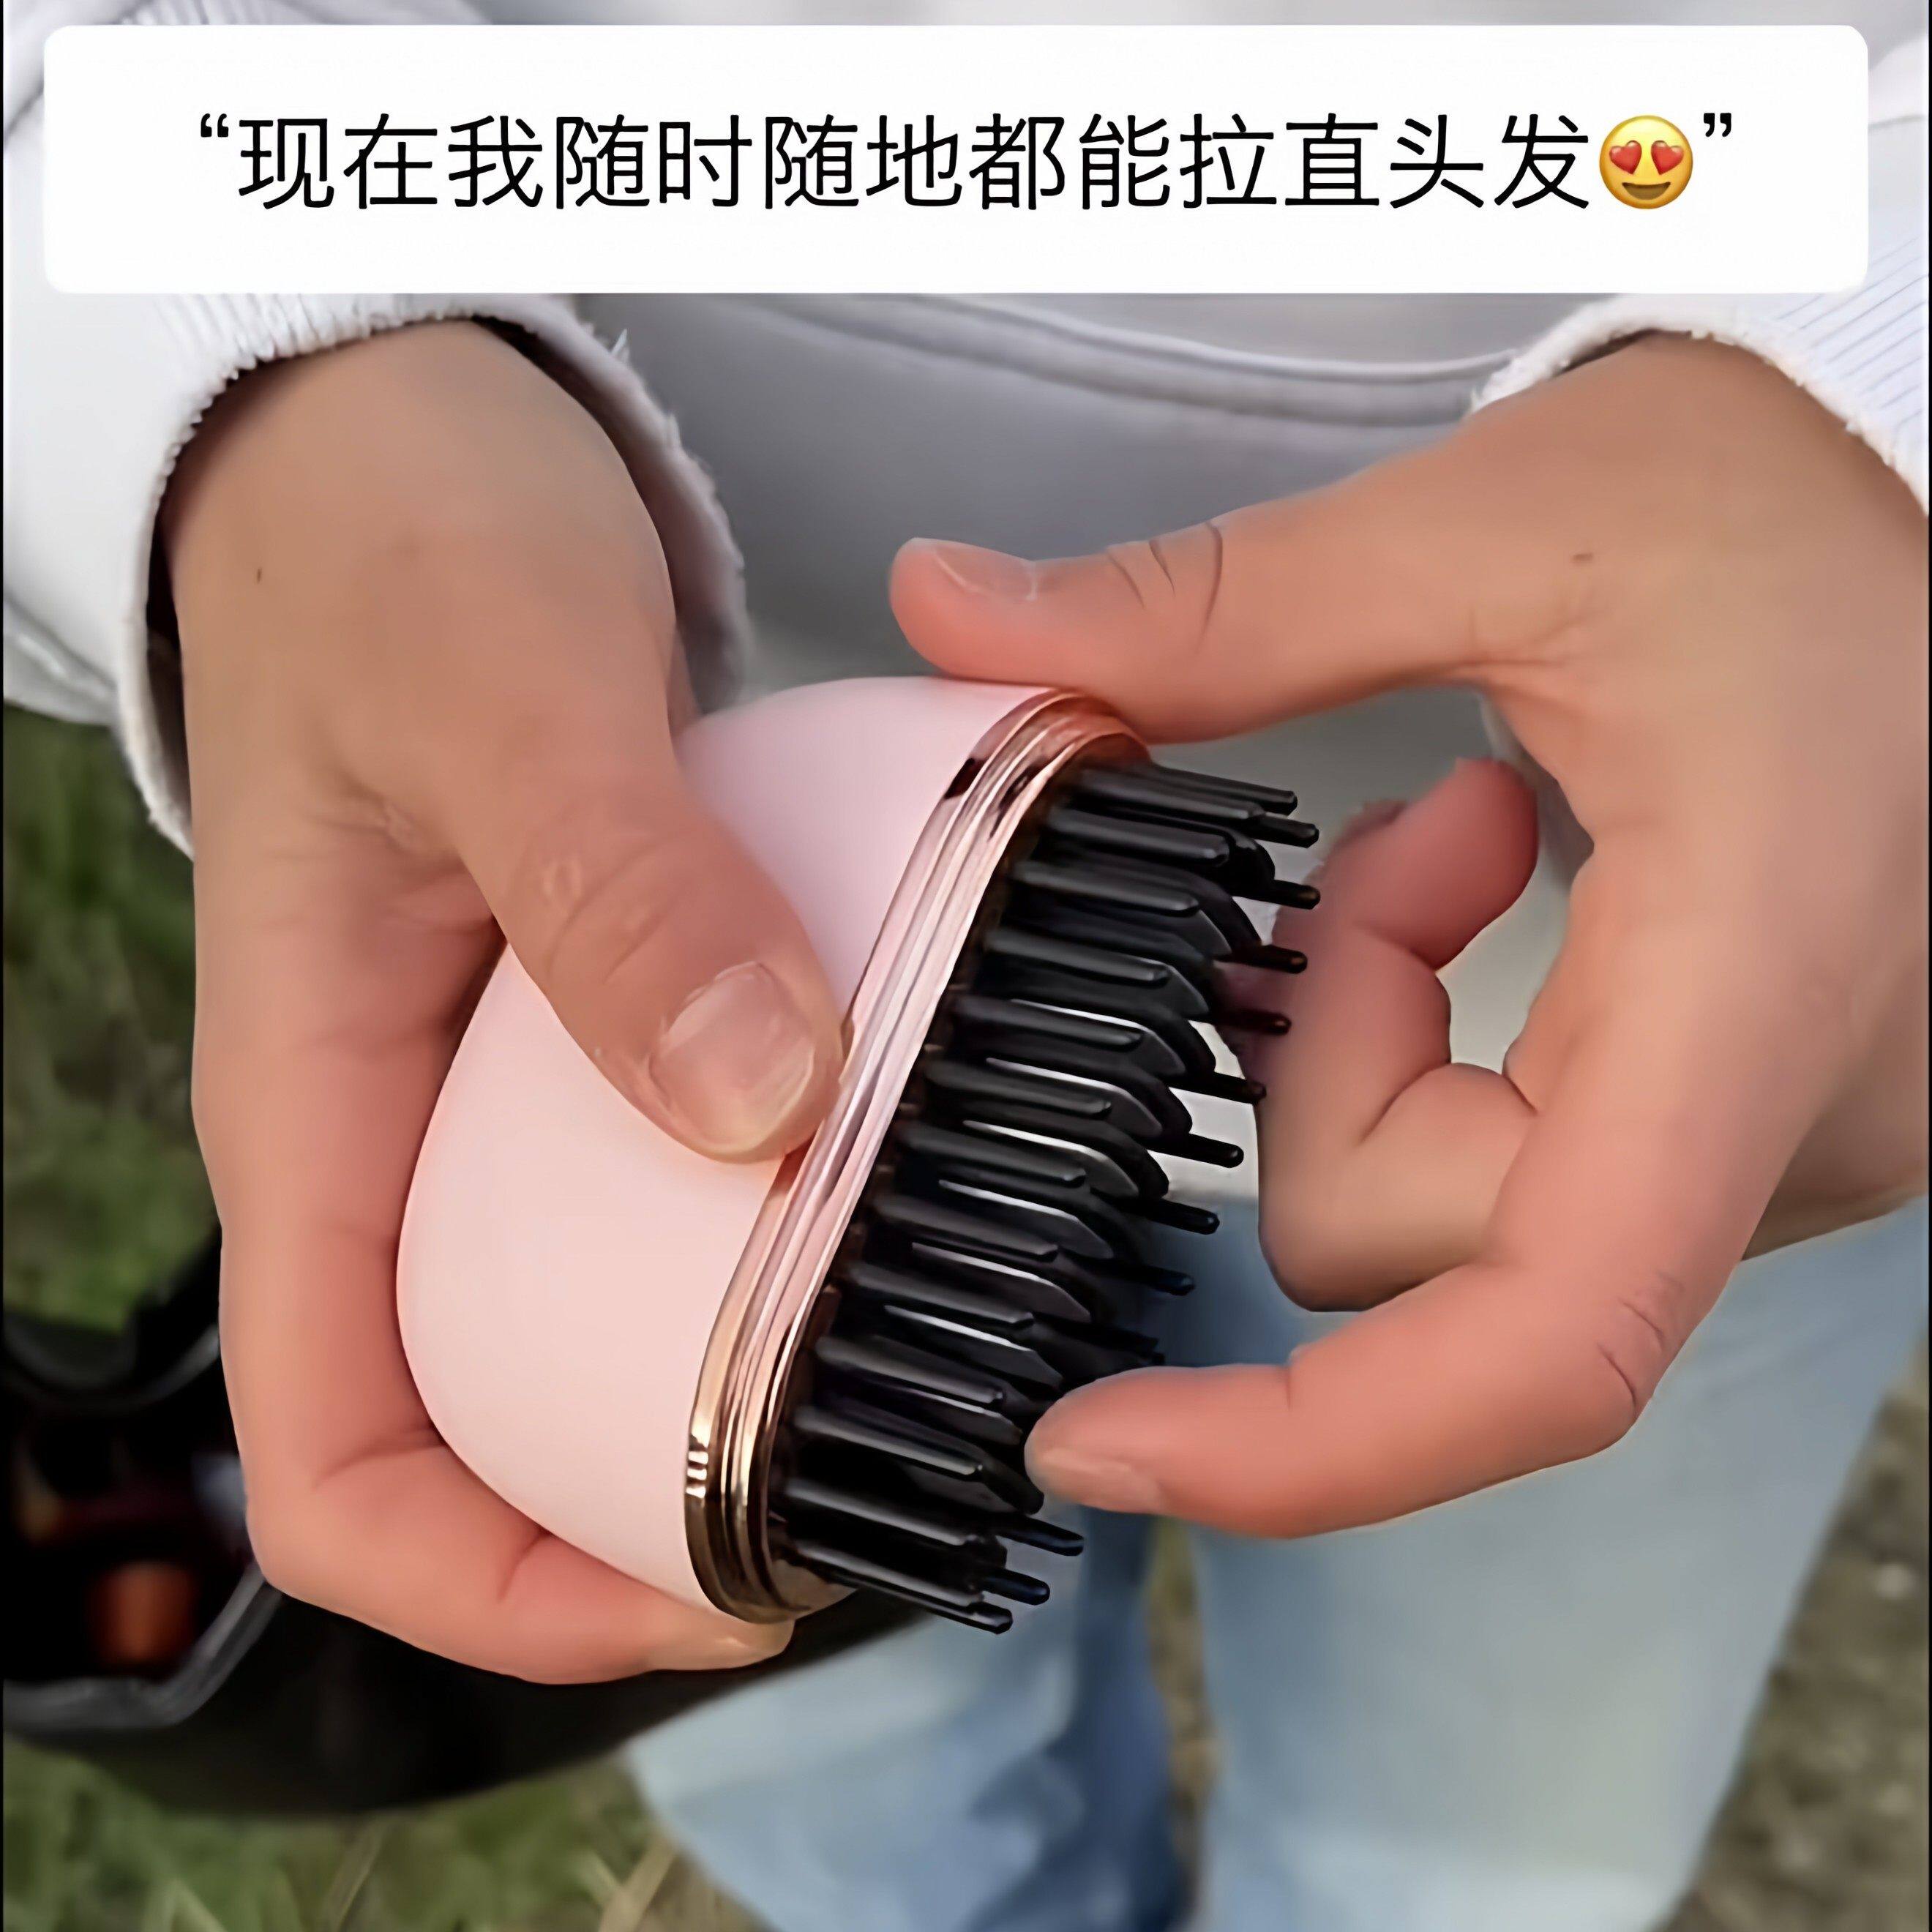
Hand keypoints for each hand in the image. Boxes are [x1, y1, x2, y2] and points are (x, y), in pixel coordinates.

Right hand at [168, 322, 840, 1676]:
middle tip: (873, 1496)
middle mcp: (402, 1135)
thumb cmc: (397, 543)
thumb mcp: (505, 695)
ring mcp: (497, 1083)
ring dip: (735, 1372)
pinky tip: (903, 1187)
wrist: (397, 439)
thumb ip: (618, 895)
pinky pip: (667, 1180)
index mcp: (313, 1117)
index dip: (504, 1588)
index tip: (714, 1589)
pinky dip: (773, 1219)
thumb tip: (755, 1106)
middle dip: (660, 1510)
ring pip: (593, 1315)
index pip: (340, 1467)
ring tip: (921, 1368)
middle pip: (494, 1430)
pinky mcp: (589, 1014)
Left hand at [891, 335, 1927, 1536]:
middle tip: (1403, 843)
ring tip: (1479, 828)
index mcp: (1746, 1003)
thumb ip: (1214, 606)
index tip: (1095, 1443)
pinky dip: (1448, 1045)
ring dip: (1384, 1032)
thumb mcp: (1500, 528)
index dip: (1305, 1446)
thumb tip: (946, 605)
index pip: (1540, 1346)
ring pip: (1456, 1206)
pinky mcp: (1750, 1124)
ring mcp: (1782, 1147)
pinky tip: (1510, 877)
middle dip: (1325, 1052)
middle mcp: (1789, 1134)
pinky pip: (1523, 1166)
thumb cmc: (1794, 507)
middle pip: (1422, 1238)